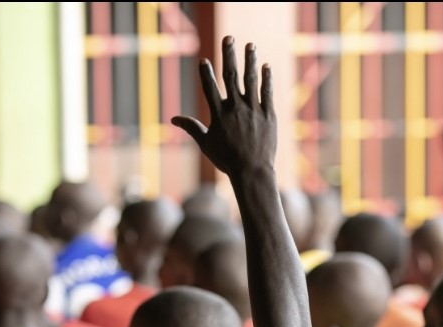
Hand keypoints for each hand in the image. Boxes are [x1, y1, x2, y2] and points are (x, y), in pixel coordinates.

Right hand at [171, 36, 275, 179]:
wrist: (252, 171)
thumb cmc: (227, 159)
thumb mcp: (206, 143)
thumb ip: (191, 127)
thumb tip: (174, 119)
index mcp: (219, 114)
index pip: (210, 87)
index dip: (207, 73)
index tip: (205, 60)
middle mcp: (236, 108)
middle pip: (231, 76)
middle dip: (229, 55)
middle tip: (228, 38)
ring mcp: (253, 110)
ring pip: (251, 80)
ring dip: (250, 60)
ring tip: (249, 45)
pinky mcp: (269, 115)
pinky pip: (267, 92)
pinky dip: (266, 78)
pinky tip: (265, 66)